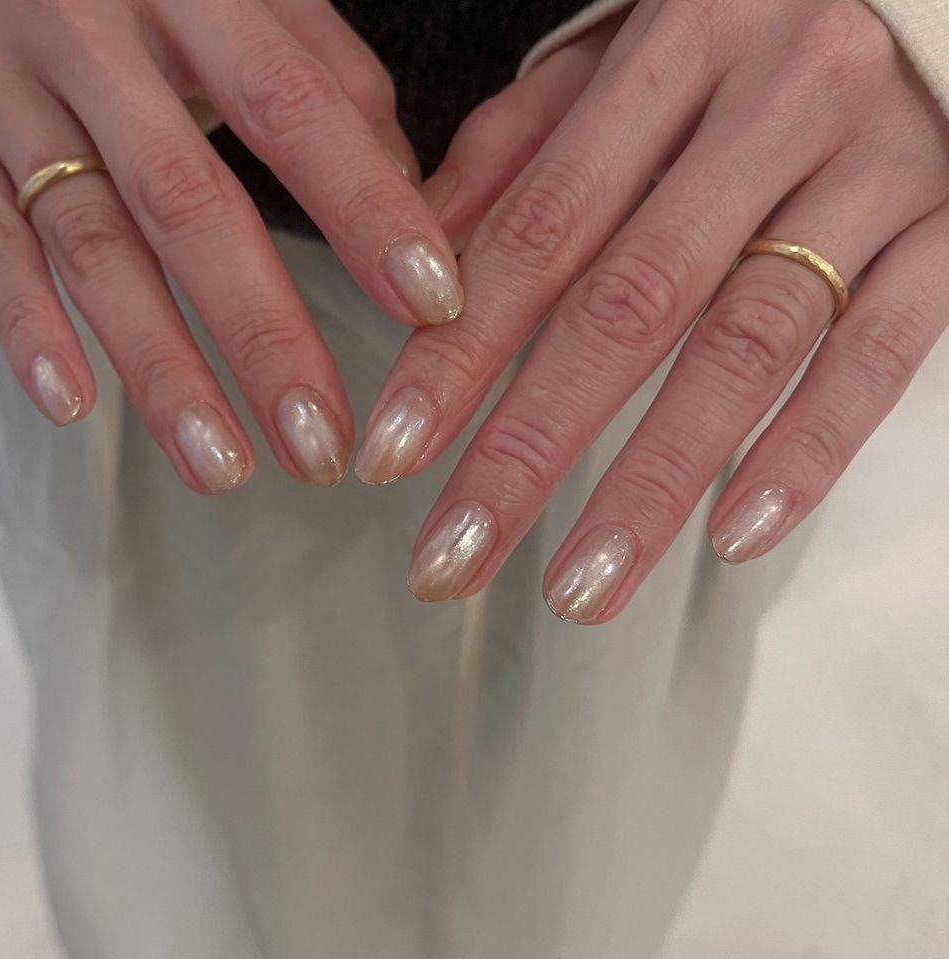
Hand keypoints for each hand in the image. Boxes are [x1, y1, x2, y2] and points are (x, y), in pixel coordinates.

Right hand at [0, 0, 461, 491]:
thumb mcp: (252, 6)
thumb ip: (336, 97)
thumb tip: (419, 219)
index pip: (295, 106)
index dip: (365, 210)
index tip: (433, 308)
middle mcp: (93, 26)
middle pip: (189, 201)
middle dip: (263, 336)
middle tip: (320, 446)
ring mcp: (3, 77)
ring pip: (93, 243)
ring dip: (160, 368)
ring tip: (221, 468)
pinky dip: (28, 328)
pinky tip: (75, 407)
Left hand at [358, 0, 948, 620]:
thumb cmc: (761, 26)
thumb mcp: (628, 53)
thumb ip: (520, 150)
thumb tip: (420, 267)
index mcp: (676, 46)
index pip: (540, 230)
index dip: (457, 353)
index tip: (393, 455)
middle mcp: (776, 104)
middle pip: (627, 308)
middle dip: (526, 451)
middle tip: (455, 556)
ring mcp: (876, 172)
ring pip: (744, 350)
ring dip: (652, 486)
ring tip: (579, 587)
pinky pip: (881, 358)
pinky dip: (807, 453)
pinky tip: (734, 538)